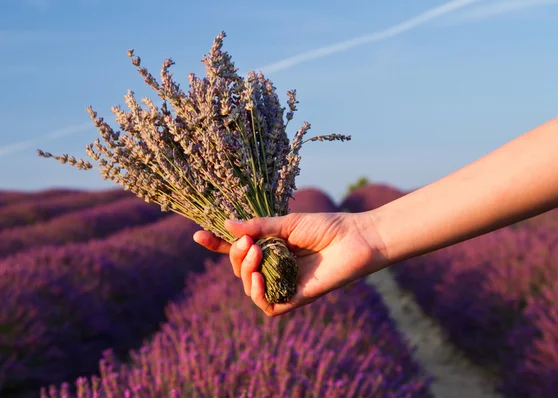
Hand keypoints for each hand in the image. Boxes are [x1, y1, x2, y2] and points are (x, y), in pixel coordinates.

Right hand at [193, 212, 384, 316]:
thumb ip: (258, 227)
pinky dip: (257, 293)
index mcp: (272, 247)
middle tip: (247, 242)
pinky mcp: (296, 298)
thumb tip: (226, 225)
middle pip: (240, 269)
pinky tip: (258, 278)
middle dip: (235, 255)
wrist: (356, 239)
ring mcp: (284, 283)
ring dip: (245, 271)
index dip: (218, 245)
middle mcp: (275, 266)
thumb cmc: (327, 227)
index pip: (239, 249)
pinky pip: (268, 305)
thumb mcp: (288, 223)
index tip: (198, 236)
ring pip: (249, 287)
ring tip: (255, 253)